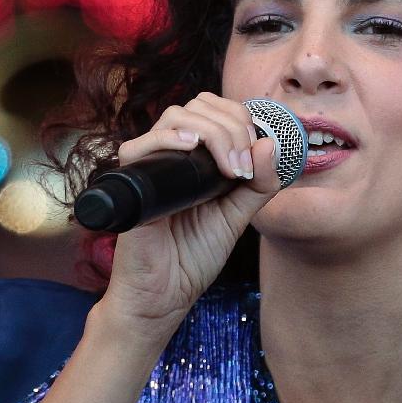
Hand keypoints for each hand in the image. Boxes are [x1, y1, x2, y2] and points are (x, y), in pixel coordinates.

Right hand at [98, 94, 282, 330]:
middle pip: (198, 106)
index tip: (256, 156)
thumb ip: (258, 185)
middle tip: (243, 167)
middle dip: (231, 126)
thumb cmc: (193, 258)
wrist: (165, 296)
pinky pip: (138, 146)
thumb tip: (270, 144)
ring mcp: (151, 167)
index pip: (215, 111)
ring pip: (175, 117)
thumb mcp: (237, 217)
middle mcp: (172, 155)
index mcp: (196, 158)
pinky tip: (189, 148)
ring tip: (228, 168)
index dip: (240, 120)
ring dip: (212, 133)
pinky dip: (167, 138)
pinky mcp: (131, 185)